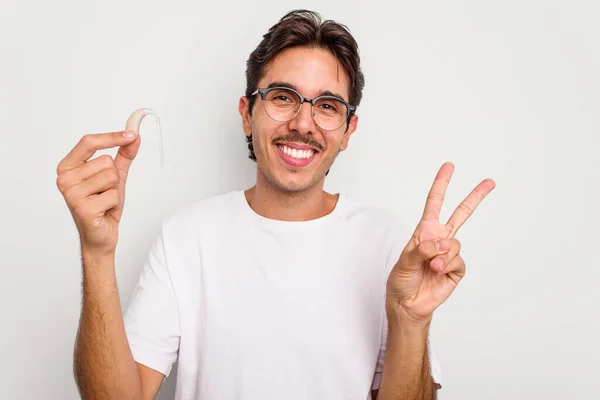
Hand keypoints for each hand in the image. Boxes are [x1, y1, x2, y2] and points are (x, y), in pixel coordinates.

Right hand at [56, 130, 140, 256]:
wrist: (100, 235)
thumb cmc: (103, 205)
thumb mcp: (116, 176)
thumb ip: (124, 155)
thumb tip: (134, 136)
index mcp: (68, 167)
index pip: (89, 142)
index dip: (111, 136)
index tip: (131, 134)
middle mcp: (65, 178)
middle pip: (106, 161)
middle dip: (115, 178)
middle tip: (106, 192)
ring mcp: (71, 193)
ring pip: (111, 176)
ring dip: (115, 191)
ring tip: (105, 201)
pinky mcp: (82, 208)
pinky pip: (113, 195)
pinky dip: (115, 204)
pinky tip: (104, 211)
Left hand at [386, 162, 495, 322]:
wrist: (408, 303)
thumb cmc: (402, 279)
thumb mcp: (405, 260)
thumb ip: (422, 249)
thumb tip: (444, 243)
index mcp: (425, 231)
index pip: (434, 203)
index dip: (441, 184)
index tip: (449, 166)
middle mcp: (439, 239)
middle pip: (461, 214)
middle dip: (475, 197)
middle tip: (490, 182)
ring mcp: (449, 254)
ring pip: (455, 244)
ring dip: (442, 255)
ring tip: (431, 266)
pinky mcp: (456, 269)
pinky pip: (458, 261)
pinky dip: (447, 266)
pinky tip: (438, 272)